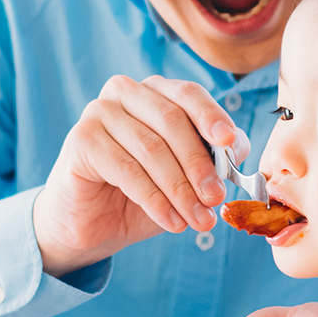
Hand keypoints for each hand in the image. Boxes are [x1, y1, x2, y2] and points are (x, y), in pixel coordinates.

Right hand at [34, 75, 252, 276]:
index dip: (211, 116)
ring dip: (180, 190)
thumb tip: (237, 148)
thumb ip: (215, 156)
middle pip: (172, 122)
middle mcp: (125, 93)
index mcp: (156, 92)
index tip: (229, 141)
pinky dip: (154, 200)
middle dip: (199, 165)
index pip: (188, 94)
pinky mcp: (80, 140)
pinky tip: (172, 221)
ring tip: (198, 220)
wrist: (93, 224)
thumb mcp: (187, 175)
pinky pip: (126, 170)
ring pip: (151, 149)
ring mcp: (98, 112)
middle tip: (216, 199)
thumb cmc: (145, 193)